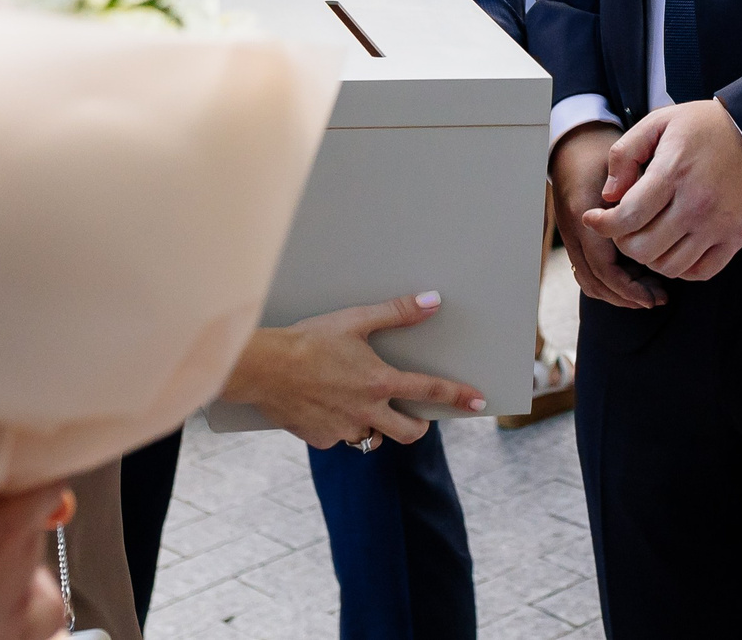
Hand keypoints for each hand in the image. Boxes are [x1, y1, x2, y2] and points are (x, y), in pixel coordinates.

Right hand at [219, 294, 487, 449]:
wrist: (262, 367)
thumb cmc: (309, 339)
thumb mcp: (355, 320)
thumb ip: (397, 313)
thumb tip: (432, 302)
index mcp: (380, 382)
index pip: (431, 390)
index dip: (458, 396)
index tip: (478, 402)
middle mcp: (367, 411)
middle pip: (409, 433)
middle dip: (419, 427)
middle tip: (417, 417)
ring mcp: (343, 429)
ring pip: (372, 438)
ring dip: (376, 426)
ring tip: (364, 407)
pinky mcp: (320, 439)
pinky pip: (339, 438)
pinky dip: (340, 426)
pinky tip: (327, 407)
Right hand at [551, 123, 663, 309]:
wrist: (576, 145)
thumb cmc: (604, 154)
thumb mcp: (624, 169)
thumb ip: (637, 195)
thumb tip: (657, 229)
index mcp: (584, 215)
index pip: (604, 267)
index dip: (630, 286)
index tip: (657, 292)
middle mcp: (574, 231)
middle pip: (595, 281)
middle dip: (628, 296)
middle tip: (659, 297)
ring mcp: (572, 237)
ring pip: (590, 281)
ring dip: (620, 293)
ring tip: (651, 292)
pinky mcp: (577, 239)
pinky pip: (589, 272)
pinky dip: (611, 283)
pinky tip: (636, 279)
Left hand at [579, 99, 741, 282]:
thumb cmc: (704, 126)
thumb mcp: (660, 122)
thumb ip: (626, 154)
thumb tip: (609, 196)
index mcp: (674, 172)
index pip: (628, 217)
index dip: (603, 225)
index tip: (593, 218)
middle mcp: (697, 204)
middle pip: (643, 249)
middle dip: (623, 241)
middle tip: (624, 227)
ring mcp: (719, 225)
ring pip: (668, 266)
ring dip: (650, 257)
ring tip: (649, 236)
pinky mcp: (736, 238)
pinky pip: (700, 272)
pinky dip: (681, 268)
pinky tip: (675, 248)